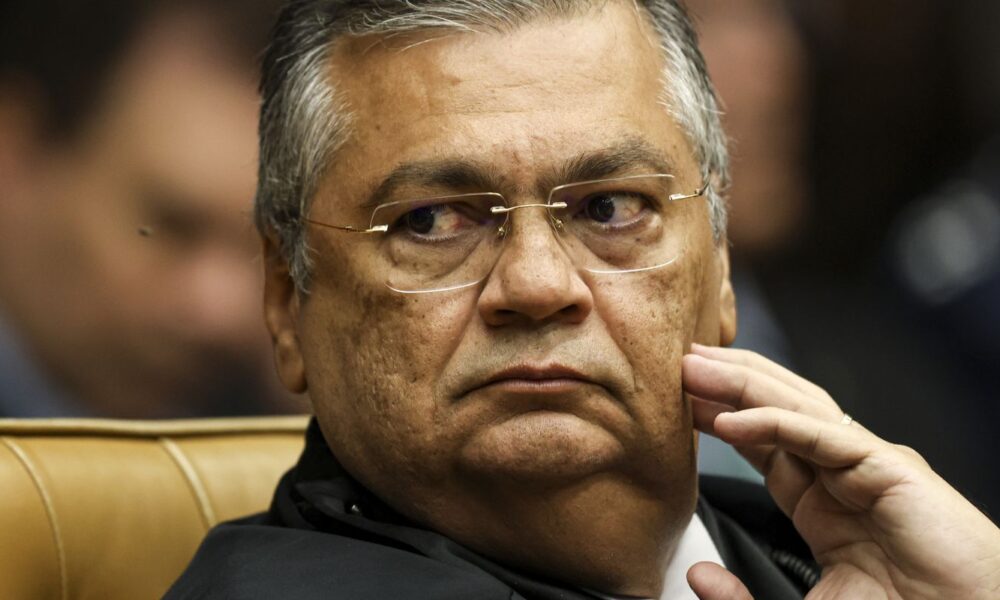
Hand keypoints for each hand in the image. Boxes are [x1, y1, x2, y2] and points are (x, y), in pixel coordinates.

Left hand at [681, 344, 999, 599]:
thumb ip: (743, 599)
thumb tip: (698, 578)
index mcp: (823, 502)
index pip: (763, 441)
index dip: (720, 417)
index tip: (678, 402)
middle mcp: (841, 473)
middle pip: (774, 410)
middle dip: (726, 384)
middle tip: (678, 364)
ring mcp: (865, 465)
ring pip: (795, 407)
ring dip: (741, 384)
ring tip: (694, 367)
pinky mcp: (888, 469)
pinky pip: (821, 436)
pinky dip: (774, 422)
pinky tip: (729, 418)